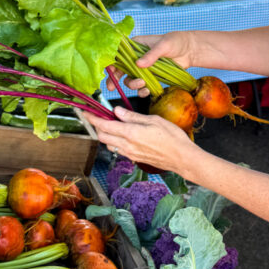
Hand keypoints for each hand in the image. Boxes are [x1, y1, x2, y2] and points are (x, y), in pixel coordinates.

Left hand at [81, 105, 196, 175]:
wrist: (182, 158)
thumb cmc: (172, 137)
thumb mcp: (153, 120)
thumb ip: (132, 116)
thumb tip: (116, 111)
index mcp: (130, 133)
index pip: (104, 125)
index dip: (92, 118)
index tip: (86, 112)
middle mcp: (127, 145)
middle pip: (102, 136)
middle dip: (97, 126)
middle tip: (97, 116)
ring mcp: (130, 153)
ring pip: (109, 144)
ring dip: (105, 135)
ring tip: (110, 125)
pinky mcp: (134, 158)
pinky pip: (118, 149)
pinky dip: (115, 141)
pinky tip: (122, 135)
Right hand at [105, 32, 196, 96]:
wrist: (190, 51)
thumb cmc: (176, 41)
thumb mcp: (164, 45)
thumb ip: (151, 54)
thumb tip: (139, 64)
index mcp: (136, 45)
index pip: (119, 54)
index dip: (111, 63)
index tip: (109, 72)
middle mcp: (137, 57)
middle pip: (120, 69)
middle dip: (115, 79)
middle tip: (112, 87)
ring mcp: (143, 68)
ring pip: (130, 79)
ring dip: (133, 85)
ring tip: (142, 84)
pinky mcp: (151, 77)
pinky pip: (142, 86)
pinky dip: (142, 91)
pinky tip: (147, 91)